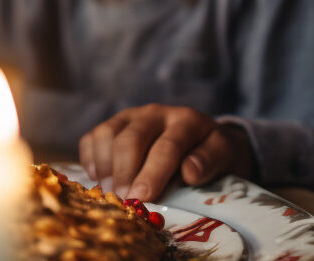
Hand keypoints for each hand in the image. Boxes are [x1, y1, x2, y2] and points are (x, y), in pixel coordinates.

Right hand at [78, 105, 253, 200]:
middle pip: (131, 139)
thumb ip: (210, 161)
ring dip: (105, 167)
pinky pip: (92, 137)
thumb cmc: (209, 153)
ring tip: (112, 193)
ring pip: (107, 135)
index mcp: (187, 121)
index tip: (142, 197)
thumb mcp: (223, 156)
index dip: (153, 173)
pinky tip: (99, 179)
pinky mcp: (114, 125)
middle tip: (124, 200)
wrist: (201, 139)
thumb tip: (189, 172)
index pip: (167, 146)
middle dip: (125, 173)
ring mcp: (132, 117)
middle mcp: (157, 113)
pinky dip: (90, 159)